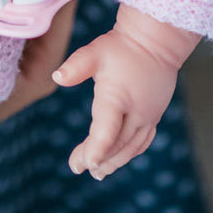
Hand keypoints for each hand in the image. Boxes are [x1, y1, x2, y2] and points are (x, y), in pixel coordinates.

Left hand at [52, 6, 200, 179]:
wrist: (156, 41)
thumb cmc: (121, 46)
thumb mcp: (95, 51)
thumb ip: (76, 66)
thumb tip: (56, 77)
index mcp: (118, 97)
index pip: (107, 130)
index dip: (96, 149)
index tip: (86, 164)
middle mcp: (136, 112)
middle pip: (116, 144)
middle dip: (97, 158)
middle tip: (77, 168)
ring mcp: (148, 116)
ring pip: (131, 147)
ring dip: (114, 161)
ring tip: (97, 172)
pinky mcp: (154, 117)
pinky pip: (142, 142)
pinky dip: (128, 153)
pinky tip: (116, 158)